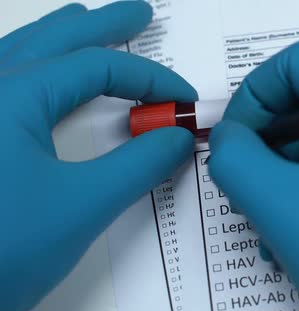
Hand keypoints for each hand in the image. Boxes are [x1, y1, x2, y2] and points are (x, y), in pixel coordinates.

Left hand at [0, 2, 195, 310]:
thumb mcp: (83, 206)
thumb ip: (140, 165)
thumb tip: (178, 137)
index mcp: (11, 98)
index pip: (98, 67)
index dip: (151, 79)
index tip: (183, 101)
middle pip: (55, 39)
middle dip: (104, 23)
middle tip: (140, 12)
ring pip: (21, 53)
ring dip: (64, 37)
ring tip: (91, 25)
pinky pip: (4, 82)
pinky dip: (35, 67)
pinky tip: (39, 73)